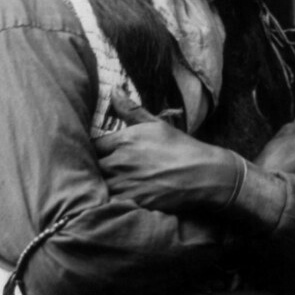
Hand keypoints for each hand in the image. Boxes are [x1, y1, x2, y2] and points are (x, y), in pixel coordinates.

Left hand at [94, 90, 236, 212]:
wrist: (204, 175)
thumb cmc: (181, 148)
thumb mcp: (156, 124)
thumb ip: (130, 110)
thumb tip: (113, 90)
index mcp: (124, 140)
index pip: (91, 146)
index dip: (90, 151)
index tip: (94, 155)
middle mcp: (120, 162)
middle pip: (90, 168)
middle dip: (91, 169)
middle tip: (94, 172)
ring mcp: (125, 184)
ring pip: (97, 187)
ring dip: (97, 187)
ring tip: (100, 187)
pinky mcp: (132, 203)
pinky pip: (108, 204)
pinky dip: (107, 203)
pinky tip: (111, 201)